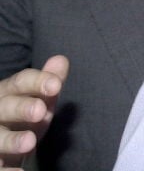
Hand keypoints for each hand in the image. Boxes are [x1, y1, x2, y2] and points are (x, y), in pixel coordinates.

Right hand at [0, 56, 68, 170]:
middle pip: (4, 107)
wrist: (5, 145)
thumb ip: (49, 82)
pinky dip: (6, 170)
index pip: (19, 82)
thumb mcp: (39, 99)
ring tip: (30, 142)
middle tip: (40, 111)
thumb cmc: (23, 118)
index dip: (37, 82)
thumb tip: (61, 60)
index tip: (56, 85)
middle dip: (21, 108)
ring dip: (11, 140)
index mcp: (6, 93)